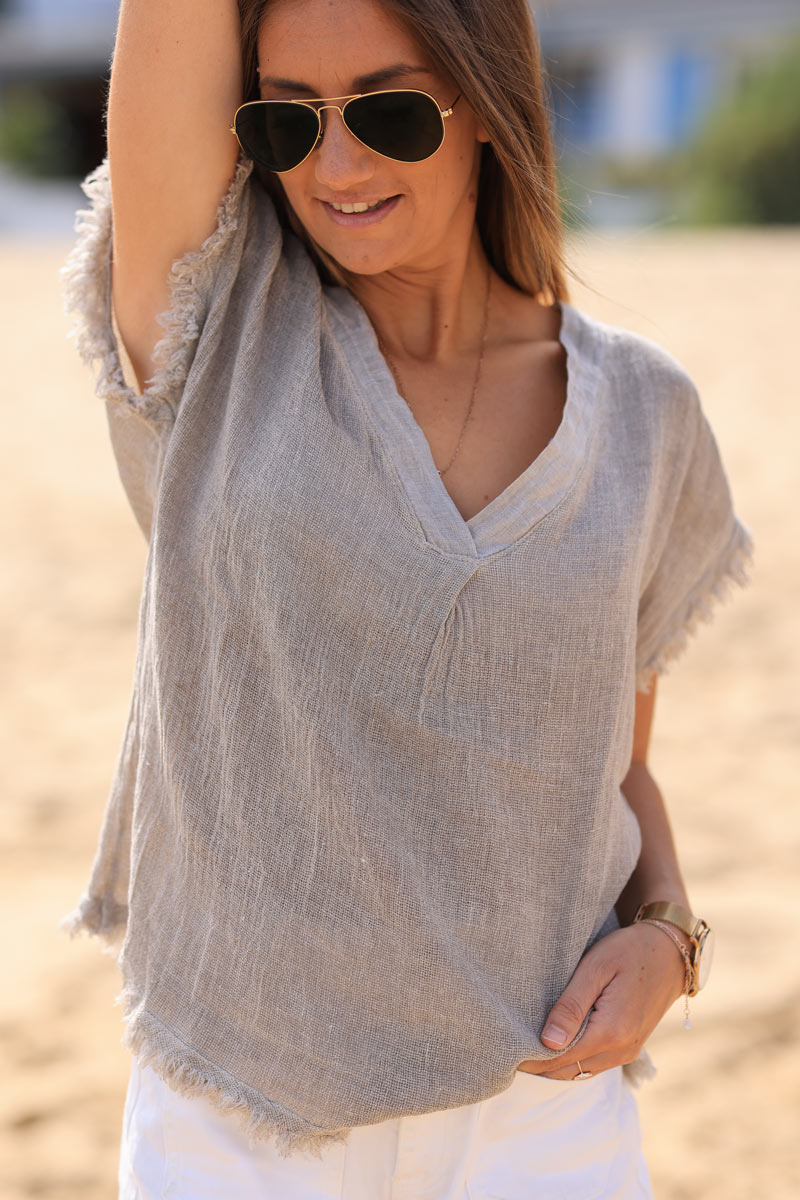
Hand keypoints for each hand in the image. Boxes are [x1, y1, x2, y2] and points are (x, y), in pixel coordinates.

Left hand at [517, 922, 687, 1079]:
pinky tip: (554, 1042)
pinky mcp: (629, 1048)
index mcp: (611, 1032)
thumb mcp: (596, 968)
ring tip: (525, 1043)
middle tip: (507, 1047)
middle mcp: (621, 1051)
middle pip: (567, 1071)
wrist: (670, 952)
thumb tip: (547, 1042)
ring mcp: (627, 1053)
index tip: (503, 1049)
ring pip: (579, 1071)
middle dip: (537, 1064)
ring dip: (553, 1063)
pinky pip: (593, 1064)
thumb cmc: (630, 951)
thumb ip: (571, 1005)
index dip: (529, 1057)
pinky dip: (571, 1059)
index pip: (558, 1059)